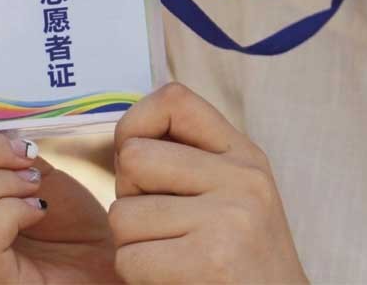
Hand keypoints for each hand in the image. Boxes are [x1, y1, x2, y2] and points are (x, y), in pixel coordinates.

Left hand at [109, 83, 307, 283]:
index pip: (174, 99)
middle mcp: (241, 178)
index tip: (137, 159)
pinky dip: (138, 275)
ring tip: (172, 255)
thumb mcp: (235, 192)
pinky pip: (129, 258)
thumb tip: (126, 139)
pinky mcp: (209, 261)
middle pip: (133, 158)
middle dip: (130, 196)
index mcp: (244, 155)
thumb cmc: (243, 258)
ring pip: (122, 214)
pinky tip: (173, 277)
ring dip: (133, 243)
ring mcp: (228, 217)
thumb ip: (190, 160)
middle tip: (160, 223)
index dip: (136, 123)